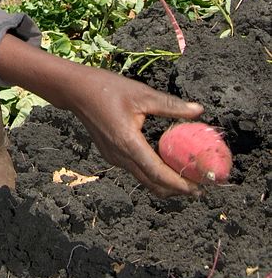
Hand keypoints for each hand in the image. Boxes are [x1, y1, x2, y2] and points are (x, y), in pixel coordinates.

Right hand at [0, 35, 203, 196]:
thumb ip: (170, 106)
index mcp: (128, 143)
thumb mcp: (142, 93)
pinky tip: (166, 163)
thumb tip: (198, 110)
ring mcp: (113, 158)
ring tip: (187, 176)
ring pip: (143, 179)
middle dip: (177, 189)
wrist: (75, 91)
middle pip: (152, 183)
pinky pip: (135, 170)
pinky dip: (153, 173)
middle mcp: (120, 156)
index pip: (158, 172)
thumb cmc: (107, 88)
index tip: (200, 188)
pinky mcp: (111, 155)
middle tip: (200, 187)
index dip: (180, 183)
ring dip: (165, 182)